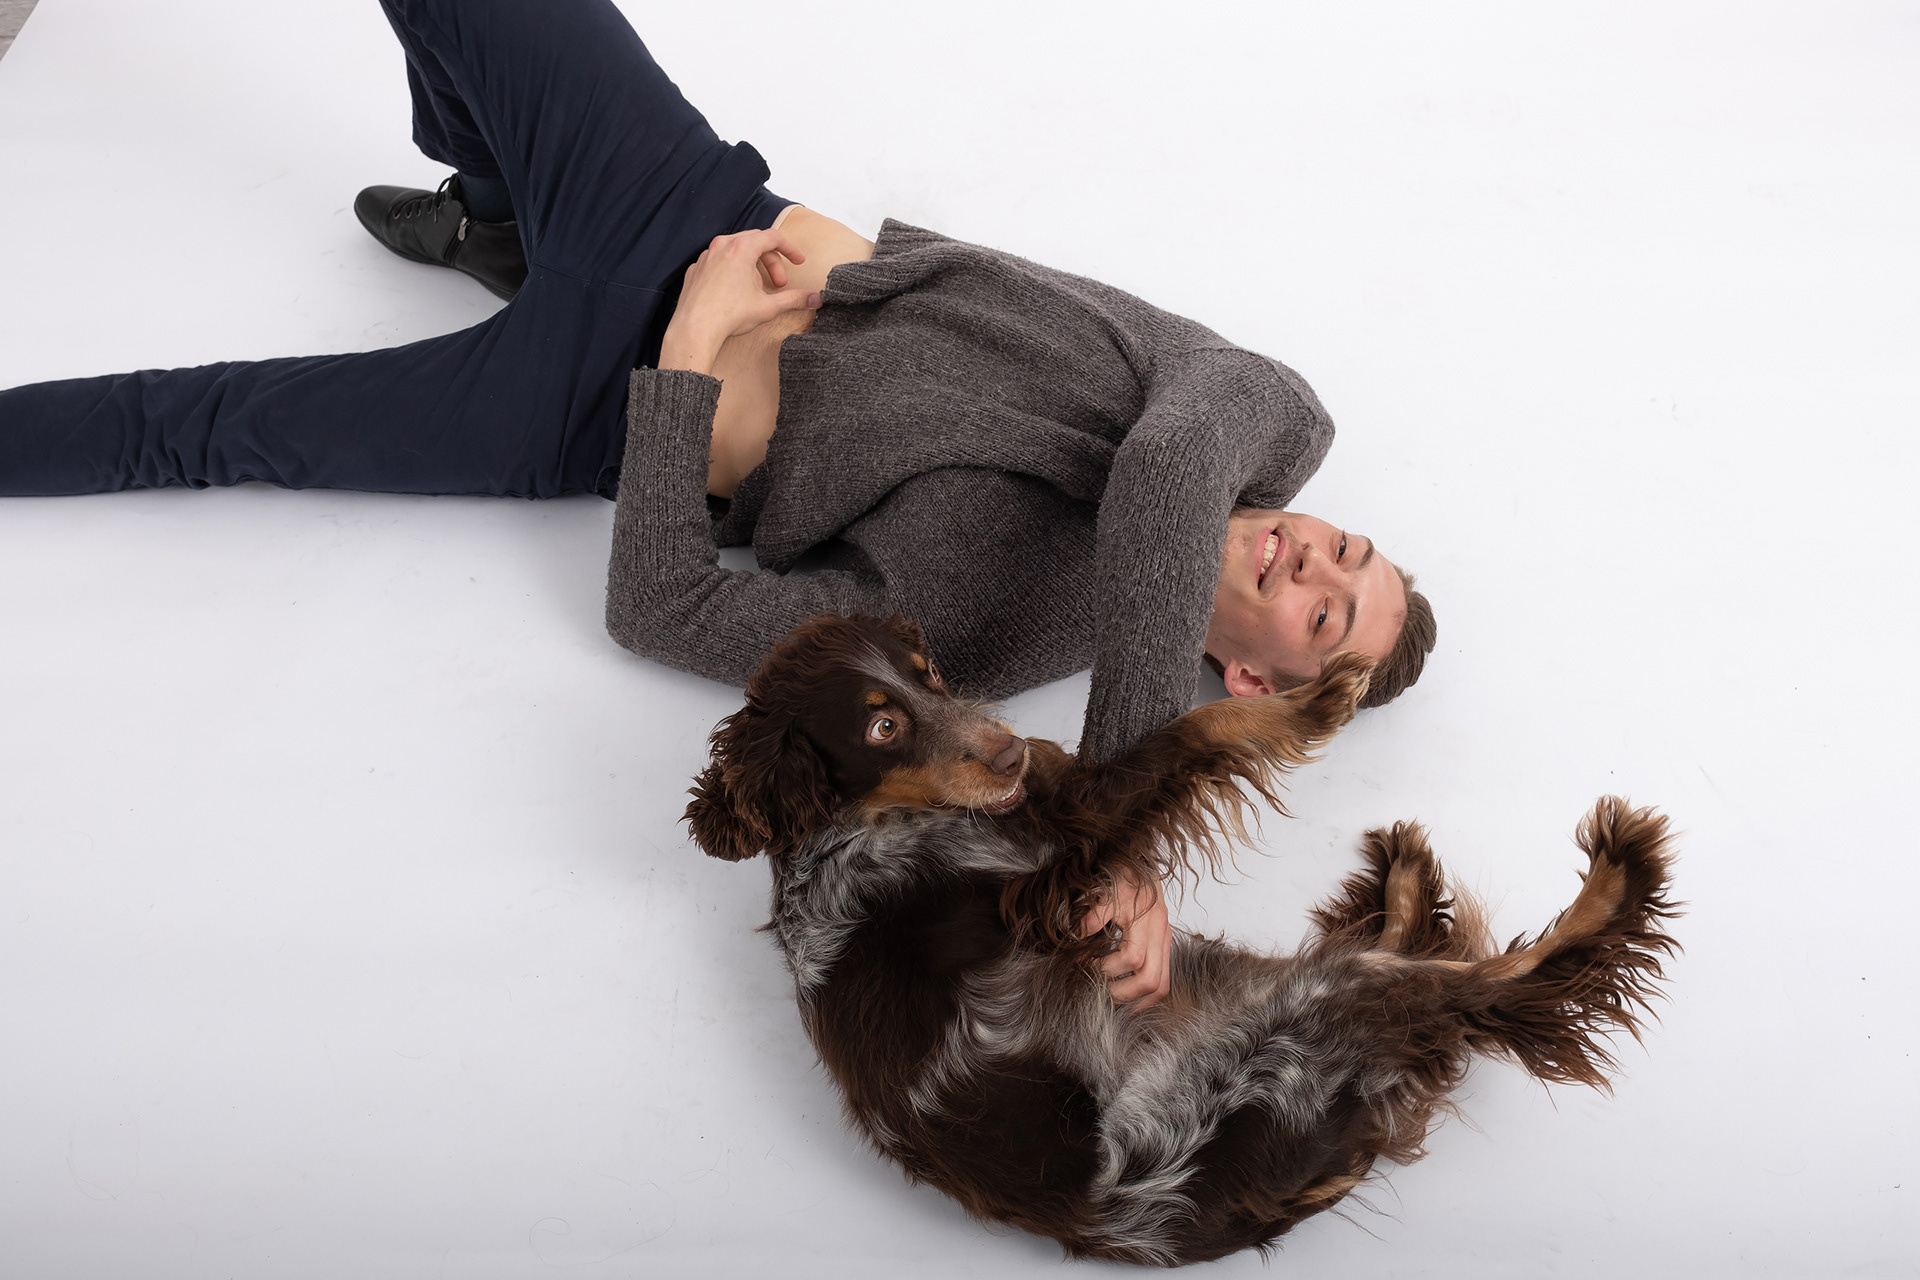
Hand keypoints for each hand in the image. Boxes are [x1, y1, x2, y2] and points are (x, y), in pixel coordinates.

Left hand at [658, 228, 821, 373]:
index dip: (790, 249)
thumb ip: (794, 299)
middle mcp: (722, 246)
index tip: (799, 261)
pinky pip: (719, 263)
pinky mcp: (695, 270)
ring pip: (736, 251)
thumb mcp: (768, 307)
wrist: (694, 329)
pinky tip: (735, 292)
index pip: (773, 237)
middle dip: (772, 261)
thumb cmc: (729, 315)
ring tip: (757, 290)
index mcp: (741, 248)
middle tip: (780, 283)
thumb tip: (815, 299)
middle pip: (755, 243)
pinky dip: (732, 272)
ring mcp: (706, 257)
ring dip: (752, 266)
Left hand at [1080, 867, 1171, 1008]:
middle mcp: (1160, 935)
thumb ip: (1094, 913)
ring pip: (1161, 986)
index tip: (1083, 964)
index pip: (1132, 958)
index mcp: (1147, 921)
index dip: (1105, 967)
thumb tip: (1077, 935)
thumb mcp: (1106, 890)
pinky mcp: (1163, 948)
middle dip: (1121, 993)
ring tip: (1110, 1000)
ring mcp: (1165, 943)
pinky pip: (1163, 981)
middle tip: (1096, 990)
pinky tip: (1127, 1000)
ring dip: (1136, 1000)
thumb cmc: (1124, 876)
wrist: (1141, 864)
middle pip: (1151, 980)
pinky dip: (1145, 996)